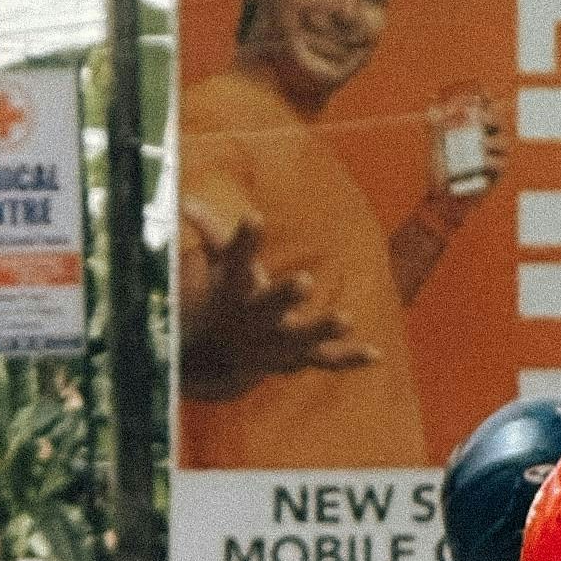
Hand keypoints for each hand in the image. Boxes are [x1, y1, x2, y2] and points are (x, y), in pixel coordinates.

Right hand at [178, 188, 377, 396]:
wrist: (218, 357)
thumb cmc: (226, 297)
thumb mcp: (219, 265)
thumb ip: (211, 232)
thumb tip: (185, 200)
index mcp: (233, 292)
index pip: (237, 261)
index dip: (245, 240)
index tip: (254, 216)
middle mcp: (254, 321)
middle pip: (268, 308)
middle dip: (285, 297)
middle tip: (304, 282)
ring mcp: (276, 344)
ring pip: (299, 339)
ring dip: (322, 329)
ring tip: (346, 318)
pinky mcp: (296, 358)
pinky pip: (323, 360)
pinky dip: (348, 358)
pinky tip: (375, 354)